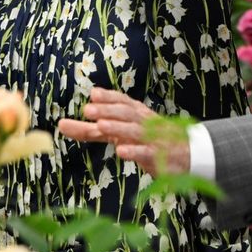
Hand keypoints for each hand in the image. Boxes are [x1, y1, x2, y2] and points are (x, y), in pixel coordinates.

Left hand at [57, 88, 189, 174]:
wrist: (188, 155)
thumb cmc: (148, 140)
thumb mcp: (119, 132)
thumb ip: (91, 129)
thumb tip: (63, 122)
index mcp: (136, 113)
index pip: (122, 102)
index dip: (109, 97)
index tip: (93, 94)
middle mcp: (144, 123)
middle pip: (126, 113)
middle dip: (108, 110)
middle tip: (88, 109)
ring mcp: (152, 139)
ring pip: (135, 131)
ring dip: (118, 127)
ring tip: (101, 125)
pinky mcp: (158, 158)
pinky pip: (146, 153)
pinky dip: (134, 152)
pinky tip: (121, 151)